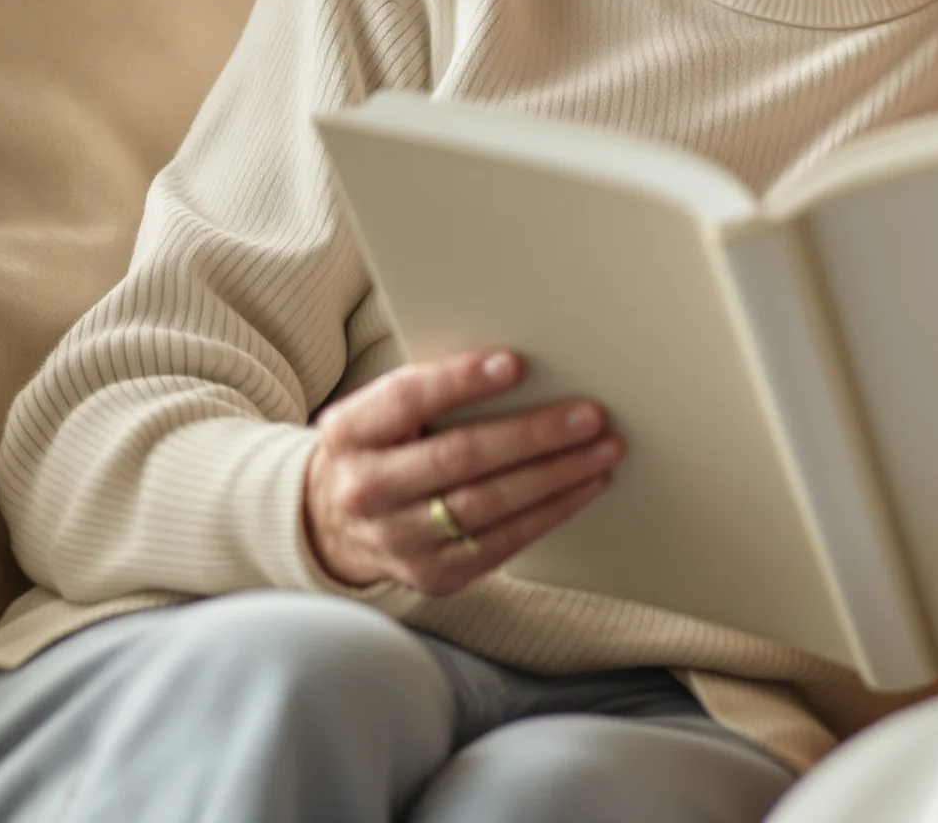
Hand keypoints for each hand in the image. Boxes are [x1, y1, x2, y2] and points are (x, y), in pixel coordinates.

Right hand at [302, 350, 624, 596]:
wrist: (335, 524)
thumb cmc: (383, 446)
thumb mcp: (383, 411)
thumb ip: (435, 390)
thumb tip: (522, 365)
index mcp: (351, 432)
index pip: (407, 399)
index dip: (461, 381)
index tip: (516, 363)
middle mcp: (366, 490)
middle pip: (459, 456)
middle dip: (533, 434)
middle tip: (590, 415)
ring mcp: (398, 539)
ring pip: (489, 504)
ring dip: (556, 475)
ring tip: (602, 449)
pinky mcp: (433, 574)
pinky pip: (502, 542)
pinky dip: (551, 512)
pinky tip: (584, 486)